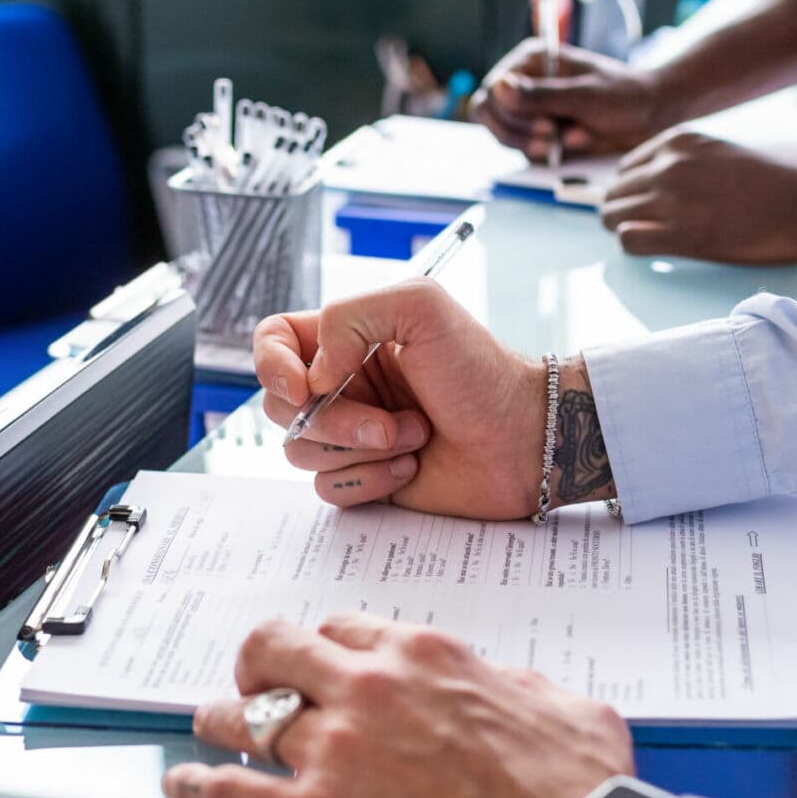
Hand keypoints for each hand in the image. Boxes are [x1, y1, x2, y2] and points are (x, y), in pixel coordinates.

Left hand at [164, 613, 636, 797]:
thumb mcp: (567, 710)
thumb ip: (520, 689)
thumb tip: (508, 690)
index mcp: (427, 658)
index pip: (348, 629)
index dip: (326, 649)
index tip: (321, 665)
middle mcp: (370, 690)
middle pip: (279, 649)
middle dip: (258, 663)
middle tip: (253, 684)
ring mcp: (337, 751)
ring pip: (245, 716)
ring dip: (221, 721)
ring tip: (209, 729)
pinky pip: (231, 793)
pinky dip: (198, 789)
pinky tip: (184, 787)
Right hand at [255, 280, 544, 519]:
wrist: (526, 439)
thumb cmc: (482, 371)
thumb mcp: (421, 308)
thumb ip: (350, 316)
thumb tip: (313, 376)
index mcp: (348, 338)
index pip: (273, 341)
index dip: (271, 366)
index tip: (304, 387)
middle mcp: (344, 385)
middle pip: (280, 407)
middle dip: (333, 420)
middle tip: (391, 420)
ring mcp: (353, 434)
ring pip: (300, 451)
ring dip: (360, 449)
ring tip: (414, 437)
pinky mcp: (367, 478)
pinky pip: (329, 489)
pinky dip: (370, 480)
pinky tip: (412, 467)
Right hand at [471, 39, 673, 161]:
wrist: (651, 116)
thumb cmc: (624, 95)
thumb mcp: (584, 95)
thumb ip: (540, 95)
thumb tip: (497, 86)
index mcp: (530, 62)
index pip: (492, 90)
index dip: (511, 113)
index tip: (548, 123)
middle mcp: (524, 84)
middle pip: (490, 115)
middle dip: (519, 133)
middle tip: (555, 136)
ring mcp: (530, 111)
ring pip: (504, 136)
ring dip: (533, 145)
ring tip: (568, 140)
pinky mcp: (539, 134)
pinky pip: (523, 151)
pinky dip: (545, 154)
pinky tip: (573, 144)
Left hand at [600, 128, 796, 263]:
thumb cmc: (795, 168)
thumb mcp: (740, 138)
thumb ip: (707, 148)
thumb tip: (700, 162)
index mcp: (683, 139)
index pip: (628, 164)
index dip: (634, 186)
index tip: (646, 200)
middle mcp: (670, 165)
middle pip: (615, 190)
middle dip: (624, 208)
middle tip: (644, 224)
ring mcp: (672, 200)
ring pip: (613, 215)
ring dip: (624, 228)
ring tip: (650, 238)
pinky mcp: (684, 236)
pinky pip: (629, 241)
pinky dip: (636, 246)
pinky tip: (658, 249)